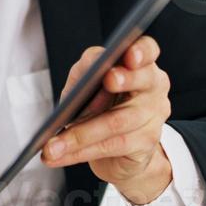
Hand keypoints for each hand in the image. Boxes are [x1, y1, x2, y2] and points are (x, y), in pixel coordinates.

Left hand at [39, 35, 173, 205]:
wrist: (119, 151)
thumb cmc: (100, 107)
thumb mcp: (87, 85)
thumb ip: (84, 75)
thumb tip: (78, 85)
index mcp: (140, 64)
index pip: (147, 50)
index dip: (141, 51)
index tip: (129, 54)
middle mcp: (153, 87)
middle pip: (143, 79)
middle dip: (125, 78)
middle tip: (108, 79)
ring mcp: (153, 115)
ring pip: (116, 121)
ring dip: (79, 134)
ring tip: (52, 144)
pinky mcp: (145, 143)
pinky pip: (110, 146)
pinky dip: (79, 151)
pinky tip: (58, 155)